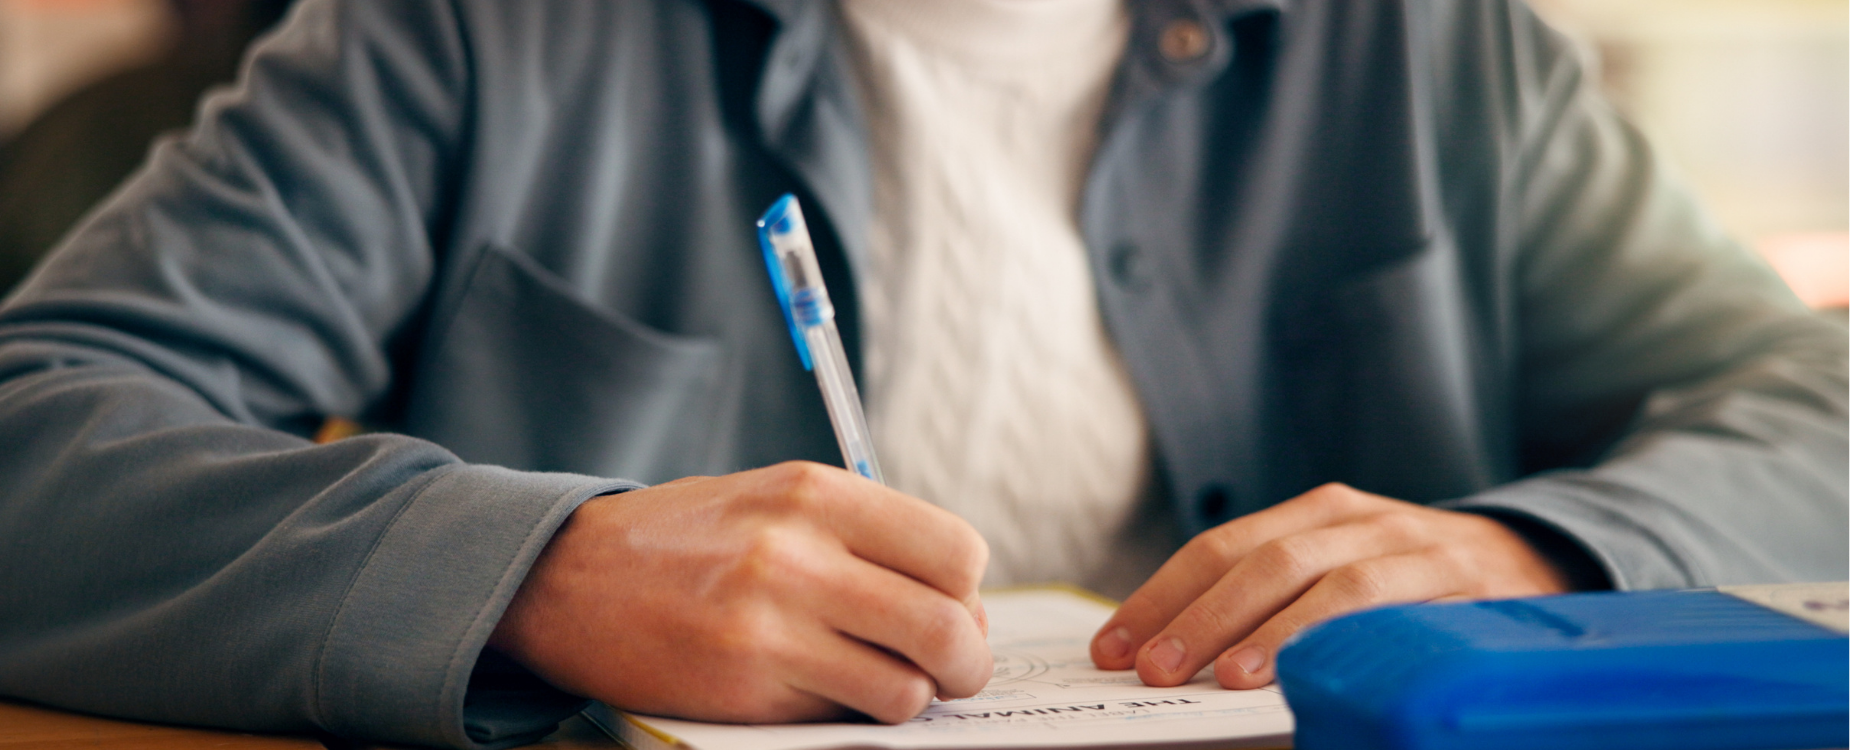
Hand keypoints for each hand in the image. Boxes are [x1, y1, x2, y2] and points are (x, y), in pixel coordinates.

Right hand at [490, 461, 992, 723]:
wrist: (567, 578)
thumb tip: (962, 602)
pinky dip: (855, 713)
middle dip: (969, 659)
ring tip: (885, 681)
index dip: (968, 590)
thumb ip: (865, 535)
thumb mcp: (777, 498)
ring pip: (909, 687)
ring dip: (912, 695)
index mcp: (816, 493)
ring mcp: (771, 624)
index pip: (957, 552)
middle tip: (954, 667)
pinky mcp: (746, 688)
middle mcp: (798, 552)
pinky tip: (826, 690)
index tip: (949, 603)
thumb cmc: (688, 539)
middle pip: (950, 626)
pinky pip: (848, 715)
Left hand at [1089, 483, 1570, 688]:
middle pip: (1254, 558)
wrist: (1539, 563)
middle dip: (1194, 614)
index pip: (1218, 548)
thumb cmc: (1416, 586)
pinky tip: (1300, 668)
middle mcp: (1352, 517)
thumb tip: (1179, 653)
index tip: (1112, 646)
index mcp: (1313, 513)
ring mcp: (1404, 540)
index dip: (1159, 596)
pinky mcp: (1451, 574)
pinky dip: (1332, 630)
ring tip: (1218, 676)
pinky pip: (1381, 598)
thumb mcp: (1344, 574)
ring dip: (1260, 627)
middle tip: (1148, 667)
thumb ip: (1275, 600)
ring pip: (1312, 574)